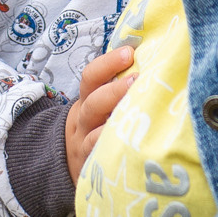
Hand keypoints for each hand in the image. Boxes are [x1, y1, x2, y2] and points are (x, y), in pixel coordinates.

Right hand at [66, 44, 135, 179]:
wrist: (66, 162)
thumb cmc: (95, 127)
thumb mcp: (98, 105)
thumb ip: (116, 88)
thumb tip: (151, 59)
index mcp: (87, 100)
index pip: (91, 77)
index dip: (108, 63)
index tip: (129, 52)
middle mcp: (84, 119)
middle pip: (93, 101)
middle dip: (115, 89)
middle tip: (138, 79)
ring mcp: (86, 142)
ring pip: (95, 130)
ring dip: (115, 118)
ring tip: (138, 110)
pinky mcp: (92, 164)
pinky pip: (98, 154)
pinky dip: (112, 147)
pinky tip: (132, 143)